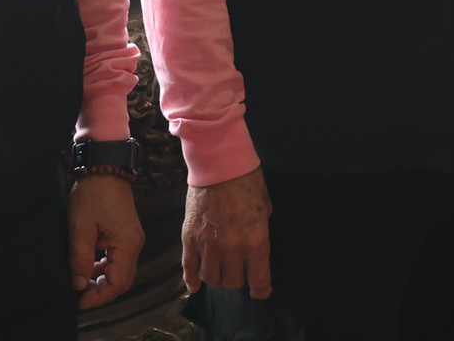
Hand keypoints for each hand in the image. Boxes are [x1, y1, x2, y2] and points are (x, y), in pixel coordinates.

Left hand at [67, 173, 144, 310]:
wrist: (104, 168)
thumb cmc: (94, 193)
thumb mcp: (80, 228)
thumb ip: (80, 259)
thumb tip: (79, 284)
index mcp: (127, 243)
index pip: (118, 283)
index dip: (99, 297)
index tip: (80, 301)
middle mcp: (135, 243)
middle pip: (122, 280)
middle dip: (101, 291)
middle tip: (79, 294)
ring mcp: (132, 238)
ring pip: (120, 271)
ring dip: (102, 279)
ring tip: (81, 281)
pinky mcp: (126, 233)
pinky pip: (118, 259)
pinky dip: (104, 267)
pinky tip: (89, 266)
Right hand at [183, 167, 273, 299]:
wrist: (218, 161)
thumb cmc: (246, 179)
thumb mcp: (265, 205)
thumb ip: (260, 230)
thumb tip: (255, 244)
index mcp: (255, 240)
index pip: (258, 279)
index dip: (260, 290)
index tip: (260, 291)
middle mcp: (231, 247)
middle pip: (233, 282)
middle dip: (238, 279)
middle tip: (240, 271)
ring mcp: (208, 243)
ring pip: (211, 278)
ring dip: (217, 278)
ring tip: (221, 271)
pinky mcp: (189, 236)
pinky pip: (188, 266)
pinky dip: (191, 279)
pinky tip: (195, 285)